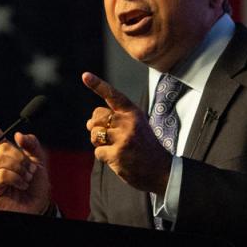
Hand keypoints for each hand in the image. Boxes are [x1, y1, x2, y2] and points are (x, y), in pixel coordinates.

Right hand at [0, 106, 50, 213]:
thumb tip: (18, 135)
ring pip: (1, 160)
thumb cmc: (36, 184)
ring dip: (20, 170)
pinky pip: (2, 174)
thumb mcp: (39, 160)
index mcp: (6, 152)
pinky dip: (15, 179)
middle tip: (29, 170)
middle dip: (20, 158)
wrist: (38, 204)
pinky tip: (20, 185)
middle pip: (2, 149)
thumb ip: (32, 144)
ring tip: (25, 179)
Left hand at [82, 72, 171, 193]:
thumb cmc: (143, 147)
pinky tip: (119, 159)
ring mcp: (122, 138)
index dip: (97, 85)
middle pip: (96, 117)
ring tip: (117, 148)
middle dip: (96, 127)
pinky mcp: (117, 154)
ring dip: (99, 143)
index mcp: (133, 113)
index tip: (85, 76)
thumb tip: (88, 123)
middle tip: (110, 137)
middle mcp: (128, 122)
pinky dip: (104, 156)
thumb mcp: (135, 126)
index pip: (113, 95)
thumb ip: (114, 120)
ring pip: (94, 135)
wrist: (161, 170)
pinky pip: (97, 152)